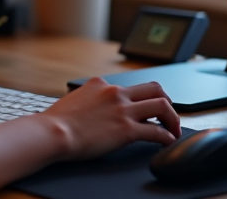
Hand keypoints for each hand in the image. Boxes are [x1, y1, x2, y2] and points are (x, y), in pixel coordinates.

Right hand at [39, 78, 180, 160]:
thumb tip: (92, 107)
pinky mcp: (126, 129)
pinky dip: (166, 137)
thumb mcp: (74, 99)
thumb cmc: (56, 122)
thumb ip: (89, 99)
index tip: (143, 109)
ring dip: (172, 118)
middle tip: (168, 115)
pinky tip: (167, 142)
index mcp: (101, 84)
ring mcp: (122, 110)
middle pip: (154, 88)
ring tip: (173, 130)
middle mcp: (115, 92)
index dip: (139, 99)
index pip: (129, 86)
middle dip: (166, 101)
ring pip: (162, 105)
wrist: (53, 132)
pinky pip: (156, 131)